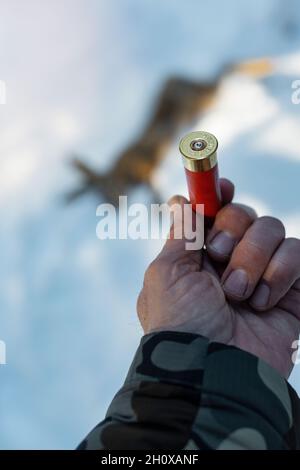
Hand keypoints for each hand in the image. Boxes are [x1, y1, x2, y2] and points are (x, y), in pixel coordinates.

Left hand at [137, 179, 299, 377]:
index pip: (213, 211)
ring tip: (238, 294)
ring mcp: (260, 272)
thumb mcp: (166, 274)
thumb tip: (181, 200)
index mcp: (197, 254)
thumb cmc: (181, 322)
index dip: (218, 194)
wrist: (215, 368)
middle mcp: (228, 259)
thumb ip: (180, 234)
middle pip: (243, 212)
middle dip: (232, 229)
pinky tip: (263, 301)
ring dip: (252, 258)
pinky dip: (280, 272)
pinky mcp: (290, 288)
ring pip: (271, 228)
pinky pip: (296, 252)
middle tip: (218, 256)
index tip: (221, 185)